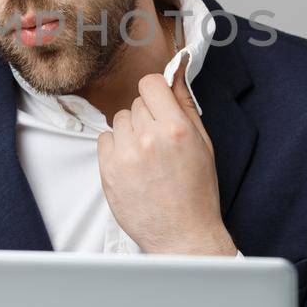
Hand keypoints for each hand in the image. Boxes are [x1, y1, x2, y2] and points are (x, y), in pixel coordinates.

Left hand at [96, 57, 236, 255]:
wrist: (183, 235)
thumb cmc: (197, 192)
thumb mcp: (202, 144)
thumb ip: (185, 104)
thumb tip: (177, 71)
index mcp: (175, 128)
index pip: (150, 84)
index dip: (155, 92)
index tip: (158, 104)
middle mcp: (147, 139)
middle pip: (135, 104)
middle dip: (147, 117)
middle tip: (159, 142)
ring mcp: (125, 156)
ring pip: (119, 121)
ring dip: (130, 132)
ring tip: (146, 156)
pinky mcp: (108, 171)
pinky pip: (104, 140)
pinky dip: (116, 149)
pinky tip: (133, 166)